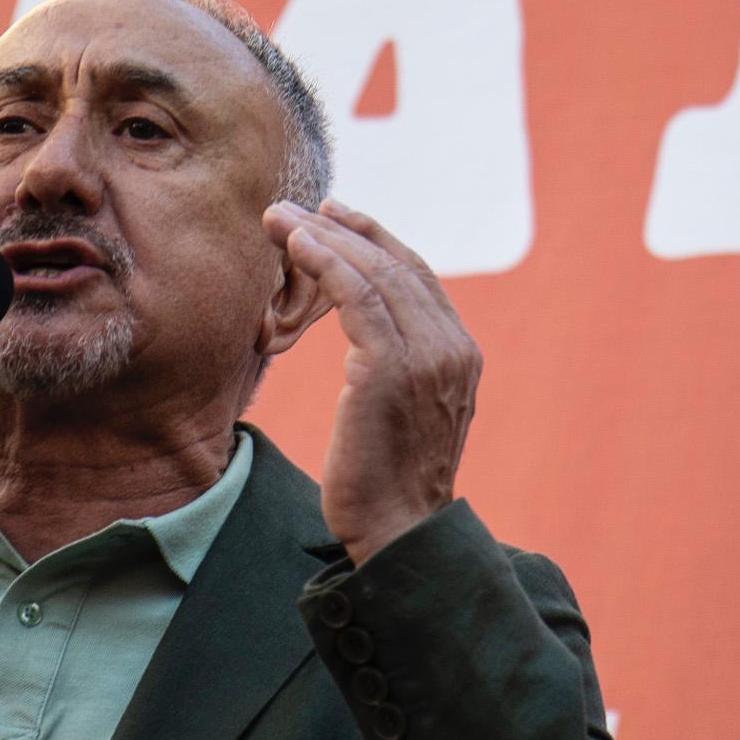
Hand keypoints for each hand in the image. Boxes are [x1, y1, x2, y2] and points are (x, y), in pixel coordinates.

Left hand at [265, 199, 479, 565]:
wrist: (398, 532)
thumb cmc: (386, 482)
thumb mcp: (405, 415)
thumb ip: (400, 369)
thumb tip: (368, 343)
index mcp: (461, 354)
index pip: (419, 276)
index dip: (376, 239)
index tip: (335, 217)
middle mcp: (452, 346)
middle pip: (397, 264)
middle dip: (343, 228)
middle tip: (295, 207)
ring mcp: (426, 355)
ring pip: (374, 272)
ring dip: (322, 236)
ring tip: (278, 217)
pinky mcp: (390, 367)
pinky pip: (356, 294)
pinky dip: (325, 260)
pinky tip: (296, 244)